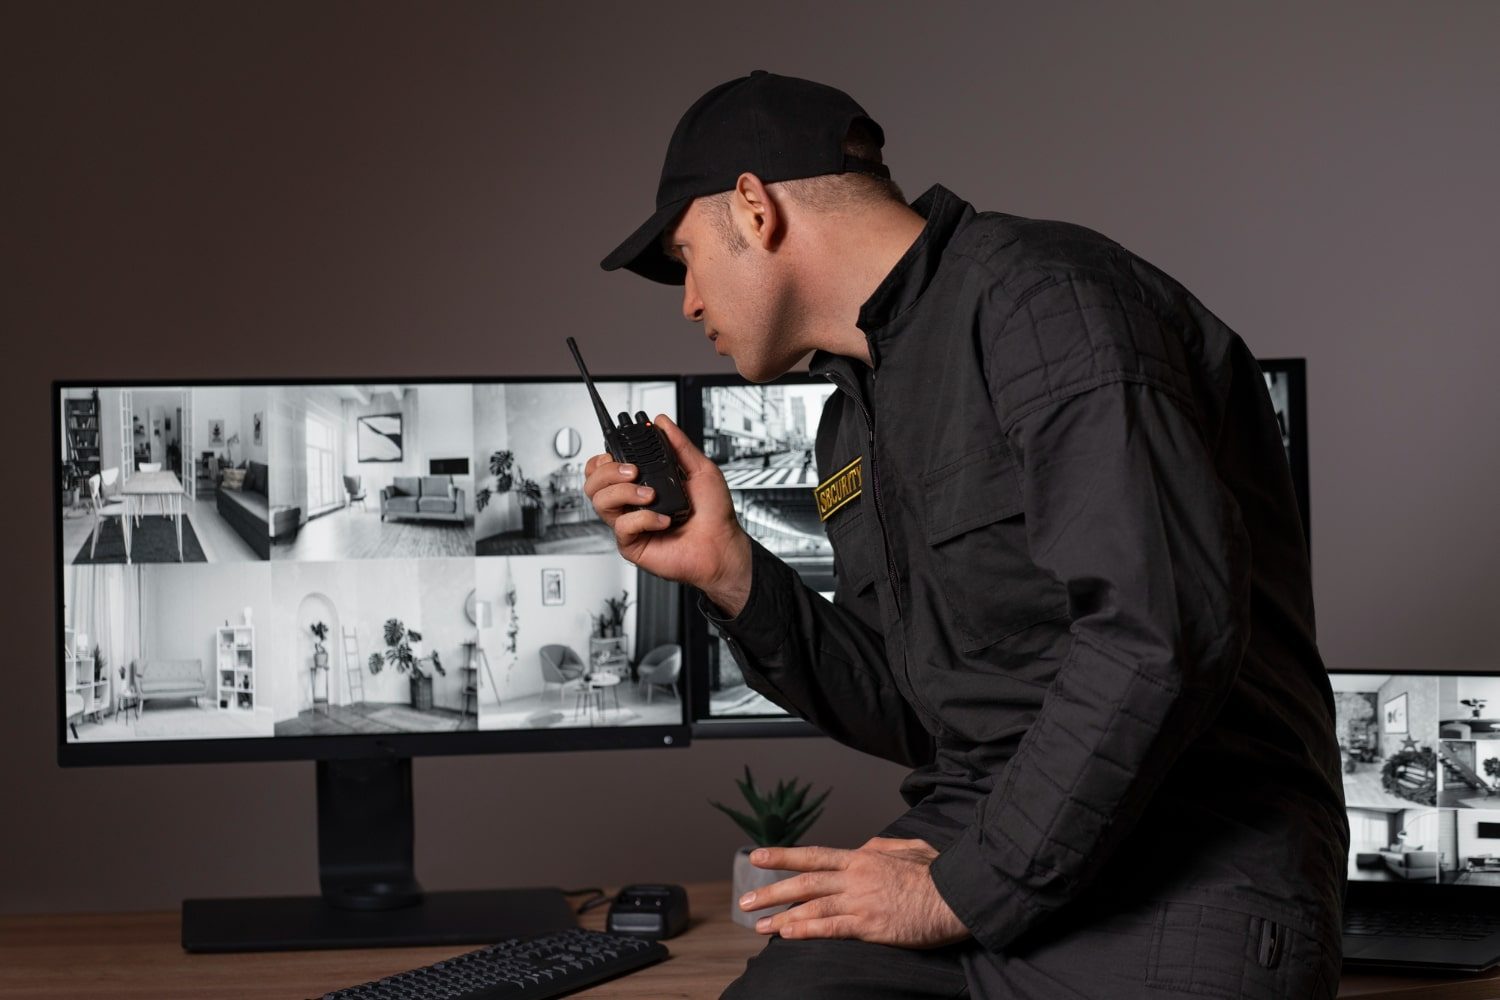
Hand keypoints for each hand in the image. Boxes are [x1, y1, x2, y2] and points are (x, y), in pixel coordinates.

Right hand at [583, 414, 751, 613]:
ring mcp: (631, 523)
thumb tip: (662, 422)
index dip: (603, 458)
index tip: (617, 452)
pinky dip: (643, 518)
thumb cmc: (714, 515)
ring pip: (600, 502)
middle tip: (634, 471)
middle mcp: (632, 503)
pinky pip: (622, 526)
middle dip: (608, 471)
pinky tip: (662, 519)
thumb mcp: (701, 469)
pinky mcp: (632, 544)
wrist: (723, 546)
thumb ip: (679, 444)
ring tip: (650, 494)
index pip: (604, 468)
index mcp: (643, 484)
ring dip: (624, 491)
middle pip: (593, 483)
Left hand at [739, 838, 970, 948]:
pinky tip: (787, 935)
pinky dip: (806, 930)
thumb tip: (864, 847)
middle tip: (745, 899)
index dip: (783, 855)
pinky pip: (831, 928)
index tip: (757, 856)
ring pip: (811, 906)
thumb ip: (881, 847)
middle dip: (771, 891)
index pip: (814, 855)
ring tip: (758, 925)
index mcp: (863, 857)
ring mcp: (861, 901)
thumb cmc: (938, 874)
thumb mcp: (908, 848)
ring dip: (781, 916)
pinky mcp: (870, 926)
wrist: (957, 895)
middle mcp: (855, 877)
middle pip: (804, 882)